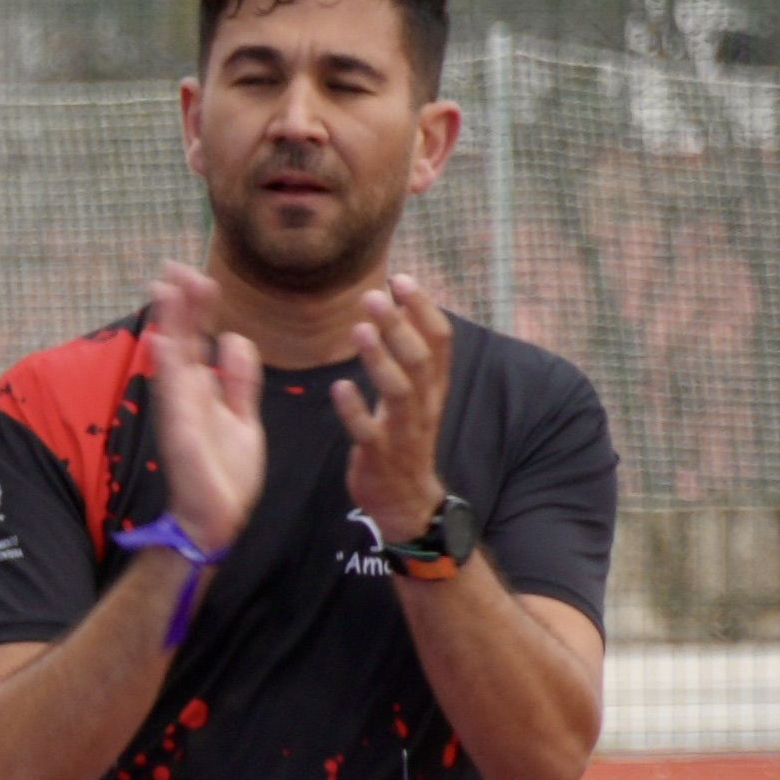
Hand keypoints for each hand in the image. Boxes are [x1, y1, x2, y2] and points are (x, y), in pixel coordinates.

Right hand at [135, 264, 271, 564]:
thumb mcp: (243, 418)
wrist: (218, 518)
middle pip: (181, 338)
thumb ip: (240, 381)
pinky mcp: (181, 430)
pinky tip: (166, 338)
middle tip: (173, 266)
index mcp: (202, 390)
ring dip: (169, 323)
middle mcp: (186, 395)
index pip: (197, 338)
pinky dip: (168, 365)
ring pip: (173, 357)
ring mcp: (180, 410)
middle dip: (178, 302)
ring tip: (166, 288)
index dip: (197, 307)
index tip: (198, 276)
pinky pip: (174, 393)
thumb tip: (235, 339)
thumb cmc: (226, 475)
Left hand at [335, 267, 455, 534]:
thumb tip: (400, 308)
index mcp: (433, 388)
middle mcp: (424, 406)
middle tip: (373, 295)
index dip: (424, 308)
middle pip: (420, 360)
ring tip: (359, 330)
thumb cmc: (405, 439)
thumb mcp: (416, 395)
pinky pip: (368, 432)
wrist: (407, 501)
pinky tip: (340, 387)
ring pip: (399, 392)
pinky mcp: (379, 456)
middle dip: (399, 325)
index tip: (402, 278)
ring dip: (379, 359)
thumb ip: (410, 356)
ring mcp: (403, 432)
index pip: (439, 340)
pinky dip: (355, 409)